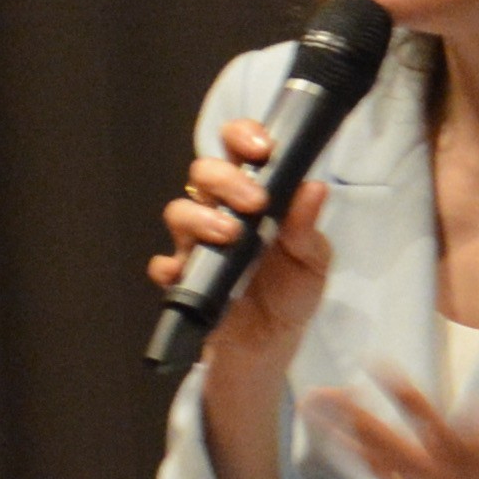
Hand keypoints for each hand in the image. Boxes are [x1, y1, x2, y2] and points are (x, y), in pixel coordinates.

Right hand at [153, 121, 334, 388]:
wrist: (273, 342)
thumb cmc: (292, 289)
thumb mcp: (312, 260)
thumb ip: (308, 227)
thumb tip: (314, 187)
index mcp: (255, 195)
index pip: (239, 148)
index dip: (243, 136)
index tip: (262, 147)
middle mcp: (221, 211)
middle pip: (203, 172)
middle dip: (226, 178)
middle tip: (256, 201)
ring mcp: (198, 243)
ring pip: (179, 210)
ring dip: (201, 218)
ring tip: (231, 235)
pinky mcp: (184, 278)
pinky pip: (164, 265)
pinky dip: (170, 266)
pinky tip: (183, 271)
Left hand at [325, 318, 478, 478]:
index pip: (430, 426)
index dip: (402, 396)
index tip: (375, 363)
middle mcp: (452, 477)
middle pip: (389, 452)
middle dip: (351, 423)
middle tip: (316, 396)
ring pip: (384, 468)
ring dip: (348, 442)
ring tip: (316, 414)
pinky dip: (366, 462)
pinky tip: (343, 443)